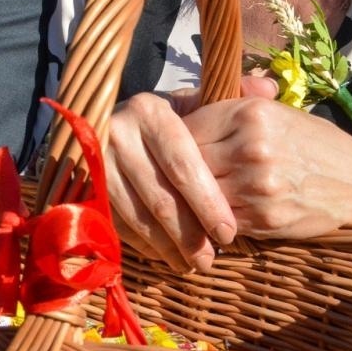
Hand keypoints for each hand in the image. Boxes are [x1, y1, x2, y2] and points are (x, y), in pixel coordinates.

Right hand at [104, 80, 267, 272]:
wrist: (100, 124)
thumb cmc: (163, 121)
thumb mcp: (190, 104)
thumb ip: (229, 99)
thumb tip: (268, 87)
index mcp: (148, 110)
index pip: (183, 165)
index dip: (207, 203)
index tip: (229, 232)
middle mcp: (116, 132)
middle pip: (160, 196)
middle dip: (190, 233)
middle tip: (212, 258)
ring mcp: (94, 161)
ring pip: (138, 216)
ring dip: (168, 247)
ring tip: (194, 264)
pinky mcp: (82, 186)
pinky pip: (118, 224)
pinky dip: (144, 245)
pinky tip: (166, 256)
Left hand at [105, 76, 351, 269]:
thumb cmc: (315, 148)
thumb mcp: (278, 114)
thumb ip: (228, 109)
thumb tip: (177, 105)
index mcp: (250, 113)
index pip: (184, 127)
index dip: (171, 141)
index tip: (162, 149)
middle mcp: (251, 146)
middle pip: (184, 162)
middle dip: (173, 174)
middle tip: (160, 179)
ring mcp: (256, 185)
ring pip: (195, 196)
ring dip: (186, 202)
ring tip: (179, 202)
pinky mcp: (262, 220)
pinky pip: (216, 221)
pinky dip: (209, 222)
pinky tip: (209, 220)